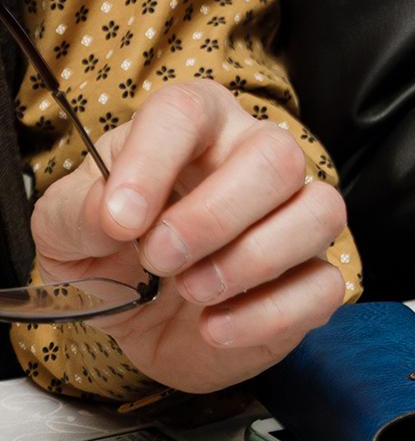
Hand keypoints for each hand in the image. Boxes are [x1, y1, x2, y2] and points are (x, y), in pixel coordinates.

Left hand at [30, 81, 346, 392]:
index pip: (187, 111)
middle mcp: (254, 157)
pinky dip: (268, 314)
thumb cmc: (110, 253)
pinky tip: (216, 328)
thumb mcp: (65, 231)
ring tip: (193, 292)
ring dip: (252, 259)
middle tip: (159, 258)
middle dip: (214, 215)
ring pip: (319, 211)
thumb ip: (78, 211)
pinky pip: (324, 285)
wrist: (138, 320)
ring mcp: (292, 217)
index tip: (120, 220)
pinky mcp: (309, 279)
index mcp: (194, 127)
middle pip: (276, 155)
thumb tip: (112, 212)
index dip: (153, 160)